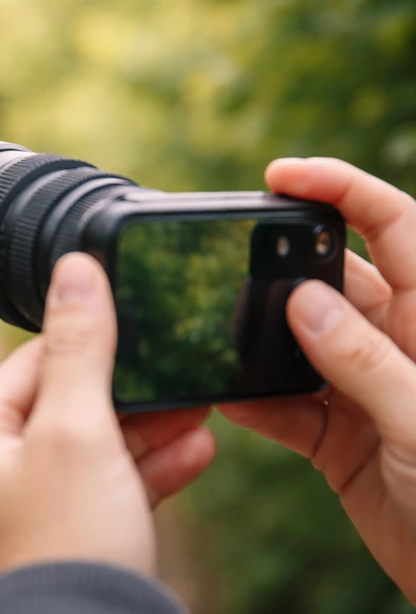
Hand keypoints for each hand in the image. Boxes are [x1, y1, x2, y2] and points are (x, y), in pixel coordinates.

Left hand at [0, 253, 214, 592]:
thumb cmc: (67, 541)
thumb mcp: (79, 428)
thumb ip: (78, 347)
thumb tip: (73, 269)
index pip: (25, 368)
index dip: (87, 345)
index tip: (137, 329)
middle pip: (55, 415)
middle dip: (127, 399)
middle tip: (181, 382)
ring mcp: (2, 521)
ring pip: (77, 460)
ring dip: (139, 439)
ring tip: (197, 416)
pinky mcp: (39, 554)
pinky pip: (85, 501)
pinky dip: (131, 482)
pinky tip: (189, 458)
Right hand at [220, 157, 415, 603]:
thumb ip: (363, 360)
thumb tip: (300, 301)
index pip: (395, 228)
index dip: (342, 190)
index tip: (280, 175)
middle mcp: (397, 345)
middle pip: (333, 282)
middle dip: (281, 269)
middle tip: (227, 264)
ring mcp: (364, 390)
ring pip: (298, 345)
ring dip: (258, 341)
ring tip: (215, 332)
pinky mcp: (336, 437)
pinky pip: (283, 407)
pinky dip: (252, 403)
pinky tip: (223, 398)